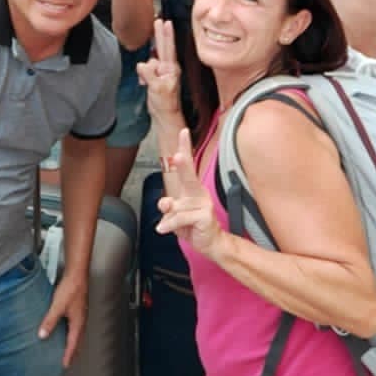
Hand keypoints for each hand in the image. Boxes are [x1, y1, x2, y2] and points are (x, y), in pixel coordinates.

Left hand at [38, 273, 88, 367]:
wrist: (77, 274)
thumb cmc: (71, 288)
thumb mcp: (57, 307)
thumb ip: (50, 321)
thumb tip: (42, 335)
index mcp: (78, 323)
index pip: (73, 344)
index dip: (69, 355)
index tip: (65, 365)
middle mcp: (81, 320)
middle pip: (78, 341)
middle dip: (73, 352)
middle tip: (68, 361)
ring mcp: (80, 314)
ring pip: (77, 333)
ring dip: (73, 343)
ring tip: (68, 349)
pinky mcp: (77, 308)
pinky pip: (75, 326)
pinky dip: (71, 333)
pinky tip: (64, 329)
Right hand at [135, 17, 183, 125]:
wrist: (164, 115)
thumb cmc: (165, 103)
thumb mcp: (156, 88)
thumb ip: (150, 74)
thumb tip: (142, 64)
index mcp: (171, 68)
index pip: (168, 47)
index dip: (166, 34)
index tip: (166, 22)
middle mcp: (168, 67)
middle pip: (162, 47)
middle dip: (160, 34)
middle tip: (159, 20)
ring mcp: (162, 72)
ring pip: (150, 61)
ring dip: (145, 70)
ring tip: (146, 83)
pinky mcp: (156, 77)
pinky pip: (146, 69)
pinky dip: (143, 74)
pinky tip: (144, 84)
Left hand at [156, 127, 223, 258]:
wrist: (210, 243)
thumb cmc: (192, 225)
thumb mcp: (175, 215)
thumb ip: (168, 207)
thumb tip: (165, 203)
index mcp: (191, 189)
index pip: (187, 167)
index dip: (185, 148)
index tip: (184, 132)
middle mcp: (198, 193)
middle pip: (188, 177)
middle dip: (183, 165)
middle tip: (179, 156)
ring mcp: (204, 204)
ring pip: (176, 207)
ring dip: (168, 219)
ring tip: (171, 226)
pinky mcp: (205, 216)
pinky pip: (180, 219)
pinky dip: (170, 225)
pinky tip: (164, 229)